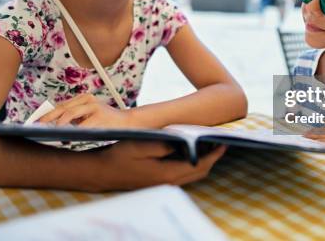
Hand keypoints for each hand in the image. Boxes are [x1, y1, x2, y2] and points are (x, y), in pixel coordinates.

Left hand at [39, 93, 131, 127]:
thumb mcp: (89, 116)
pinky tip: (66, 136)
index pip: (61, 106)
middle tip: (37, 126)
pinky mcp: (99, 115)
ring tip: (49, 131)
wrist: (128, 122)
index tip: (35, 122)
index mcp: (84, 98)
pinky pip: (82, 124)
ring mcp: (94, 106)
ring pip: (70, 114)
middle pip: (62, 108)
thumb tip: (54, 126)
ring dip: (58, 124)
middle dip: (48, 118)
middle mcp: (88, 100)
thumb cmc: (106, 122)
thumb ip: (75, 118)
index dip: (47, 114)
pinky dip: (72, 131)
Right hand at [89, 142, 227, 190]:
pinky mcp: (159, 182)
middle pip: (199, 172)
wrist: (102, 172)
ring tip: (208, 145)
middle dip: (212, 158)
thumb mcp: (141, 144)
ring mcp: (163, 184)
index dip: (213, 155)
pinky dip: (191, 165)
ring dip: (202, 162)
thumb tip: (182, 141)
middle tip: (219, 142)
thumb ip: (164, 144)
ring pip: (192, 175)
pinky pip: (182, 174)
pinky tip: (189, 152)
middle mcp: (168, 182)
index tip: (222, 142)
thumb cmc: (120, 156)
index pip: (199, 165)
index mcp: (167, 173)